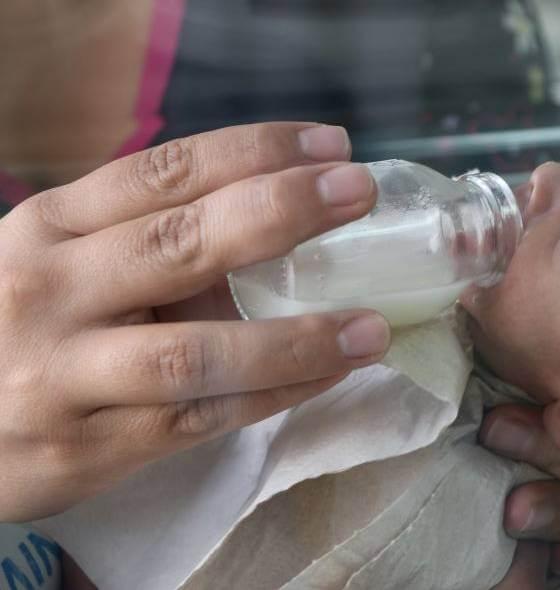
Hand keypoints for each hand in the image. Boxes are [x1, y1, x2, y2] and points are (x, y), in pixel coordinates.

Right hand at [0, 123, 389, 521]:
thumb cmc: (21, 326)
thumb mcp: (61, 263)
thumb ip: (146, 239)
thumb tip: (278, 221)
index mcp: (51, 227)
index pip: (163, 173)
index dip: (254, 152)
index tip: (331, 144)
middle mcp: (52, 291)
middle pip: (180, 243)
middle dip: (281, 213)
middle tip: (359, 193)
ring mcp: (65, 374)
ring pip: (196, 352)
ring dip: (296, 338)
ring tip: (371, 326)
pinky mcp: (86, 447)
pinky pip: (200, 418)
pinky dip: (273, 395)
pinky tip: (328, 376)